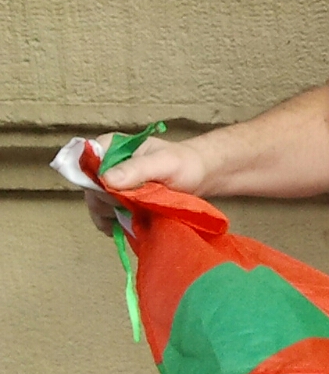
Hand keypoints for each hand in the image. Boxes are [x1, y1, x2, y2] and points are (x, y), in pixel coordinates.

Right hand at [83, 134, 205, 236]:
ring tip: (134, 217)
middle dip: (107, 202)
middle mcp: (104, 165)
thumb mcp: (164, 163)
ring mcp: (109, 184)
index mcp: (109, 146)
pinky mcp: (117, 201)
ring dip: (111, 215)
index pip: (84, 164)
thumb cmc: (185, 164)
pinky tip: (125, 227)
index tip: (112, 195)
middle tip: (133, 206)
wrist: (200, 176)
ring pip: (96, 204)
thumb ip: (136, 169)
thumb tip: (106, 180)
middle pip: (89, 188)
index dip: (93, 182)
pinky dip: (114, 223)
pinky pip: (105, 215)